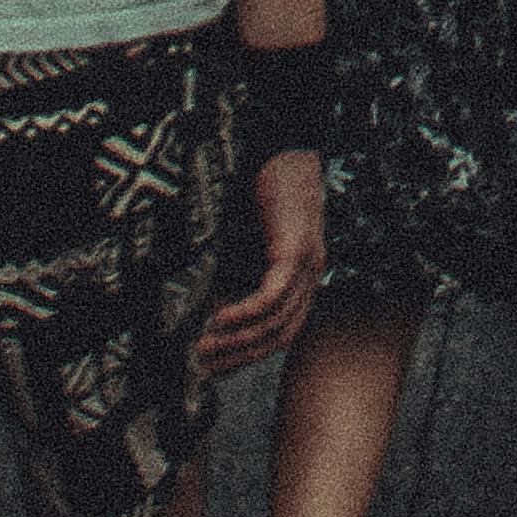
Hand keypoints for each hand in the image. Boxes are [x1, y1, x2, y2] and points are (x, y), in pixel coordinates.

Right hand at [195, 147, 324, 378]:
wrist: (284, 146)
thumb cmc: (265, 191)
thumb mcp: (251, 242)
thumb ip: (240, 273)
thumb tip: (213, 307)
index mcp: (305, 278)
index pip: (283, 333)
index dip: (250, 355)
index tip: (218, 369)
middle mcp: (311, 277)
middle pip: (281, 337)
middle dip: (241, 358)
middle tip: (205, 368)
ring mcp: (307, 265)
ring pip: (276, 322)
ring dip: (238, 341)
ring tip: (205, 348)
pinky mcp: (295, 250)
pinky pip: (272, 296)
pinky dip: (245, 312)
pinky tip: (219, 318)